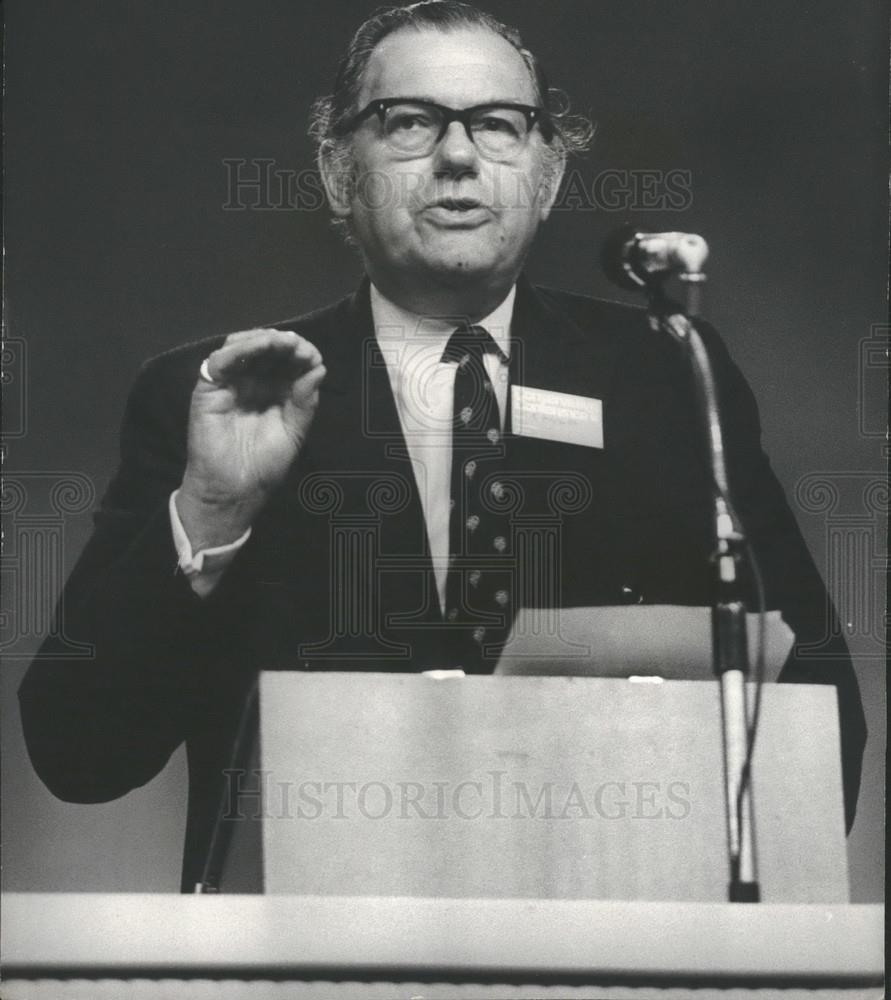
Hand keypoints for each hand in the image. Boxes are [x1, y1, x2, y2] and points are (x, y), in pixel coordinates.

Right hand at [177, 328, 325, 548]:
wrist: (234, 489)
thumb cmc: (264, 465)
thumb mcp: (294, 432)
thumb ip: (305, 402)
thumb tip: (319, 369)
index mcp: (275, 390)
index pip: (287, 361)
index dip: (301, 353)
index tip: (313, 356)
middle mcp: (252, 381)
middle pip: (266, 348)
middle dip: (285, 343)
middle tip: (298, 347)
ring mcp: (230, 382)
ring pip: (242, 346)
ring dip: (263, 339)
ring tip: (282, 343)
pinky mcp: (209, 387)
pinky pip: (220, 360)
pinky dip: (240, 348)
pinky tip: (259, 347)